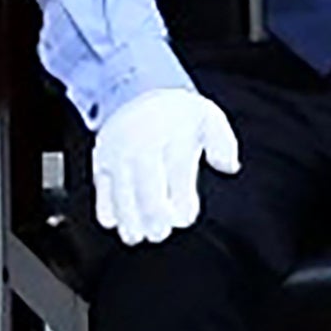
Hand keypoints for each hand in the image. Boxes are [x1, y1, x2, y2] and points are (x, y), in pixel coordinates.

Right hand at [91, 88, 240, 244]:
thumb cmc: (178, 113)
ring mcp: (117, 154)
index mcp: (170, 137)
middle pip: (145, 188)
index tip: (186, 218)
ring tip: (137, 237)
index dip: (181, 201)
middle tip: (161, 233)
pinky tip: (115, 223)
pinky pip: (100, 189)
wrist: (136, 92)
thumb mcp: (208, 117)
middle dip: (153, 216)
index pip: (176, 174)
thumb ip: (223, 143)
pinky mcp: (100, 161)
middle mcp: (140, 146)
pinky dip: (106, 208)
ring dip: (128, 219)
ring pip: (120, 193)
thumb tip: (229, 167)